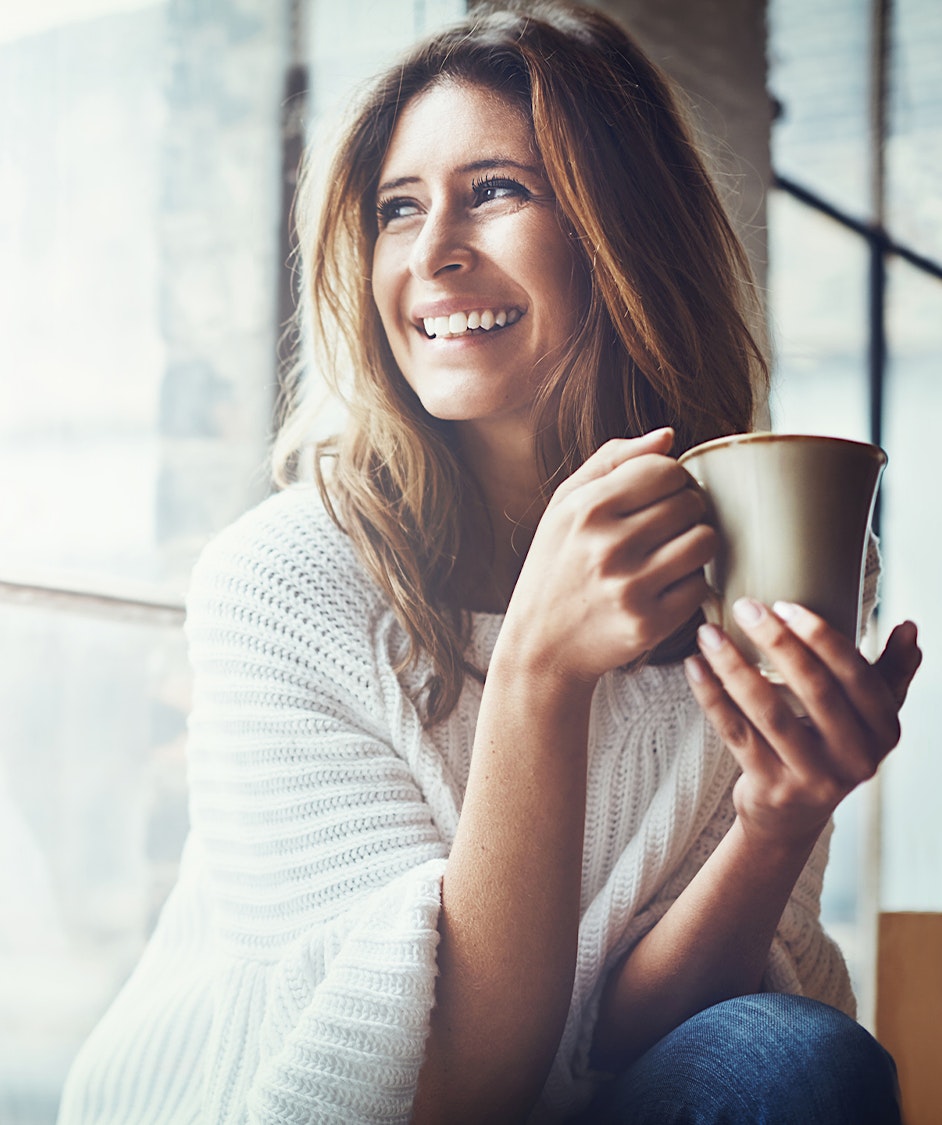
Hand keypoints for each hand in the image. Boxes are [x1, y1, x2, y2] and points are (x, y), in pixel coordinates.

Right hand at [502, 428, 715, 685]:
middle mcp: (608, 546)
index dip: (672, 479)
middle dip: (687, 510)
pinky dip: (689, 584)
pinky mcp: (649, 623)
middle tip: (667, 527)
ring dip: (696, 544)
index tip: (661, 495)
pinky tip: (665, 586)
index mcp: (587, 509)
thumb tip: (667, 436)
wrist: (541, 645)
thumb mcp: (563, 507)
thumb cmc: (555, 567)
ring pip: (705, 541)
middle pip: (690, 503)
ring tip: (672, 552)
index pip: (665, 470)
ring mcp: (630, 587)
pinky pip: (699, 586)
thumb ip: (612, 462)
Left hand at [685, 599, 921, 846]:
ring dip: (734, 666)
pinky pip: (736, 733)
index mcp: (883, 730)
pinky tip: (695, 666)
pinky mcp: (771, 788)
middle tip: (746, 606)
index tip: (786, 605)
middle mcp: (855, 758)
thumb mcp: (869, 717)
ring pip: (768, 712)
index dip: (822, 638)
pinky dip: (711, 696)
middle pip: (814, 690)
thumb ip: (891, 672)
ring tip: (708, 633)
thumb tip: (910, 627)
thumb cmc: (830, 749)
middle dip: (777, 643)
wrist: (792, 818)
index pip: (856, 676)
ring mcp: (812, 777)